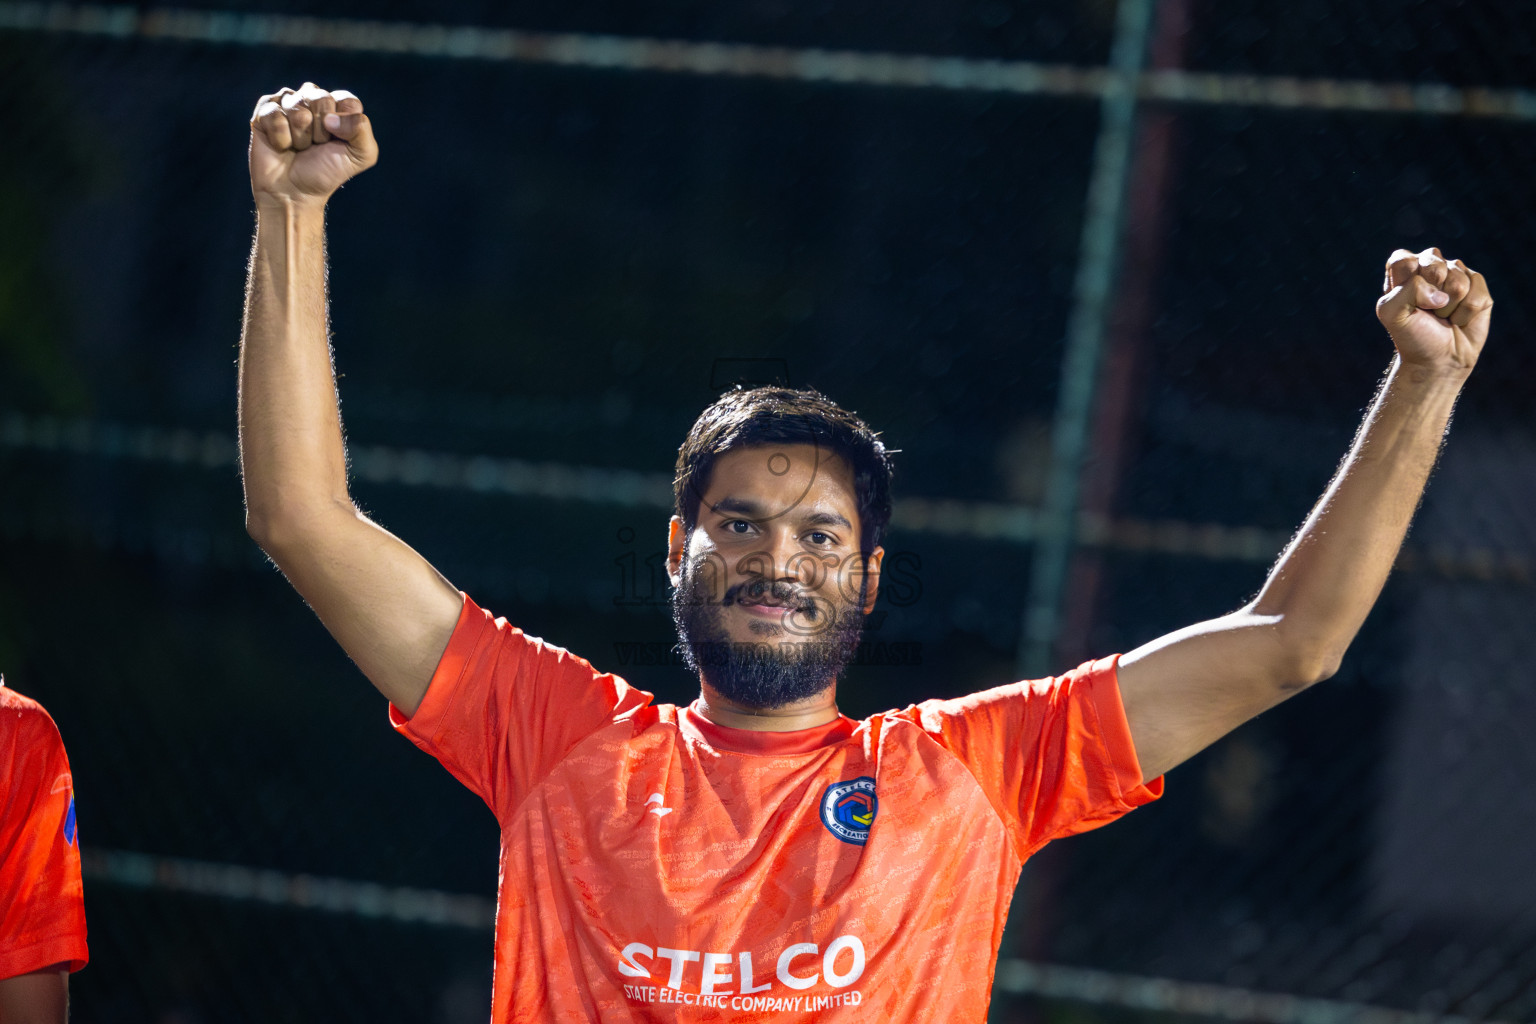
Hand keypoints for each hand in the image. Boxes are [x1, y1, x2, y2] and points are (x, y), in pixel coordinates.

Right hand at [250, 83, 377, 205]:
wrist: (295, 193)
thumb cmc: (327, 172)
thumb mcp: (361, 156)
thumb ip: (362, 130)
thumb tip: (331, 118)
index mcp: (338, 106)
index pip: (348, 101)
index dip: (345, 125)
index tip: (337, 142)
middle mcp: (312, 98)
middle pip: (322, 101)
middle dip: (321, 132)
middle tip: (315, 146)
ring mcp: (287, 102)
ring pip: (298, 110)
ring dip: (301, 137)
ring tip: (298, 147)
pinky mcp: (265, 110)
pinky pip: (275, 116)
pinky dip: (281, 139)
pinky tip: (282, 146)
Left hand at [1376, 247, 1492, 377]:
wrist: (1437, 359)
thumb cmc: (1412, 335)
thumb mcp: (1391, 314)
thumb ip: (1405, 291)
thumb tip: (1441, 294)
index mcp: (1405, 268)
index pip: (1403, 260)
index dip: (1406, 285)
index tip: (1406, 304)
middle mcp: (1431, 265)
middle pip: (1433, 264)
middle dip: (1428, 294)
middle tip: (1427, 310)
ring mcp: (1457, 273)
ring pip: (1457, 281)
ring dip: (1447, 307)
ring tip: (1442, 316)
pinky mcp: (1478, 286)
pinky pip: (1476, 293)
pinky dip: (1465, 313)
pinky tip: (1459, 318)